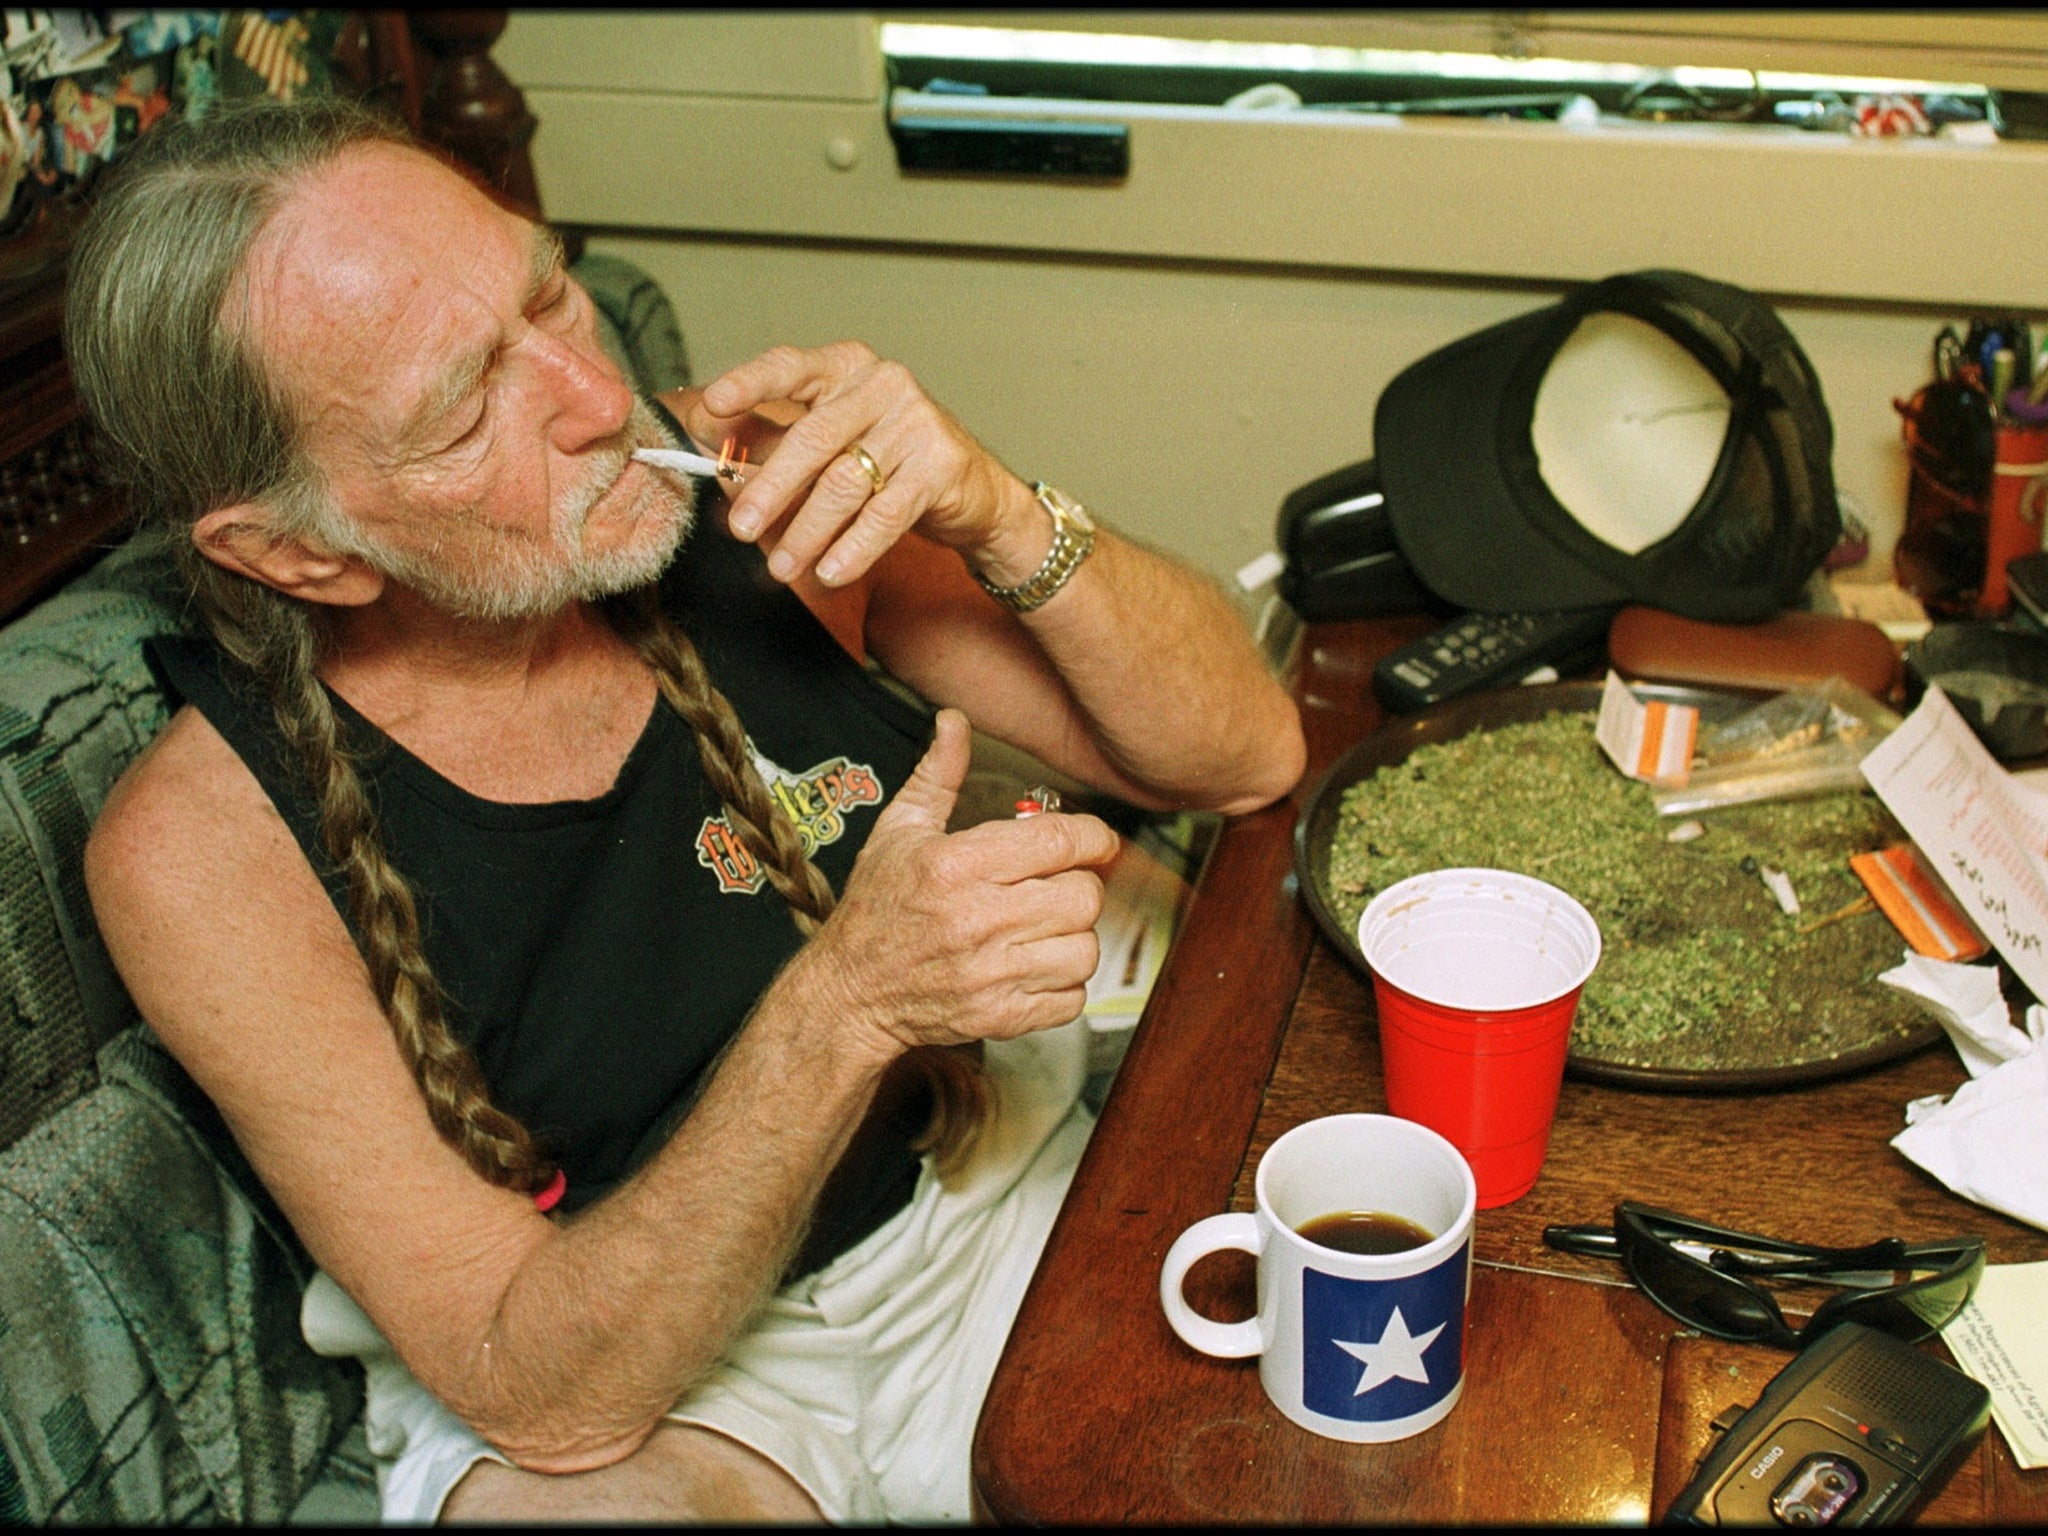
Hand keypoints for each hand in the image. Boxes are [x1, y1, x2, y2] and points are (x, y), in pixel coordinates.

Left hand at [686, 343, 1033, 588]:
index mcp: (846, 367)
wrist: (975, 493)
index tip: (712, 407)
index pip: (790, 367)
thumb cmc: (891, 463)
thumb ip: (779, 446)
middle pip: (814, 437)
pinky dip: (854, 548)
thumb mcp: (834, 444)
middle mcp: (883, 384)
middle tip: (742, 527)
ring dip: (808, 531)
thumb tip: (720, 466)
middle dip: (772, 488)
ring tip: (783, 567)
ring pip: (846, 482)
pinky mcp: (941, 465)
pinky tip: (830, 572)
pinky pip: (885, 514)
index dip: (749, 384)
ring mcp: (916, 422)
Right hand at [783, 710, 1120, 1062]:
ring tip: (1043, 928)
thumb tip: (954, 721)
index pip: (1061, 841)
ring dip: (1073, 936)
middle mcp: (977, 919)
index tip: (1095, 841)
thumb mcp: (899, 831)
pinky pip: (1072, 998)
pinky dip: (1064, 984)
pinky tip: (1035, 965)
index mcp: (957, 865)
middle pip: (1084, 895)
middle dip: (1077, 885)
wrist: (849, 993)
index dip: (1093, 837)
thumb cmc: (875, 909)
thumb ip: (938, 775)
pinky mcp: (1000, 1017)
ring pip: (1085, 948)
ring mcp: (990, 974)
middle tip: (1054, 886)